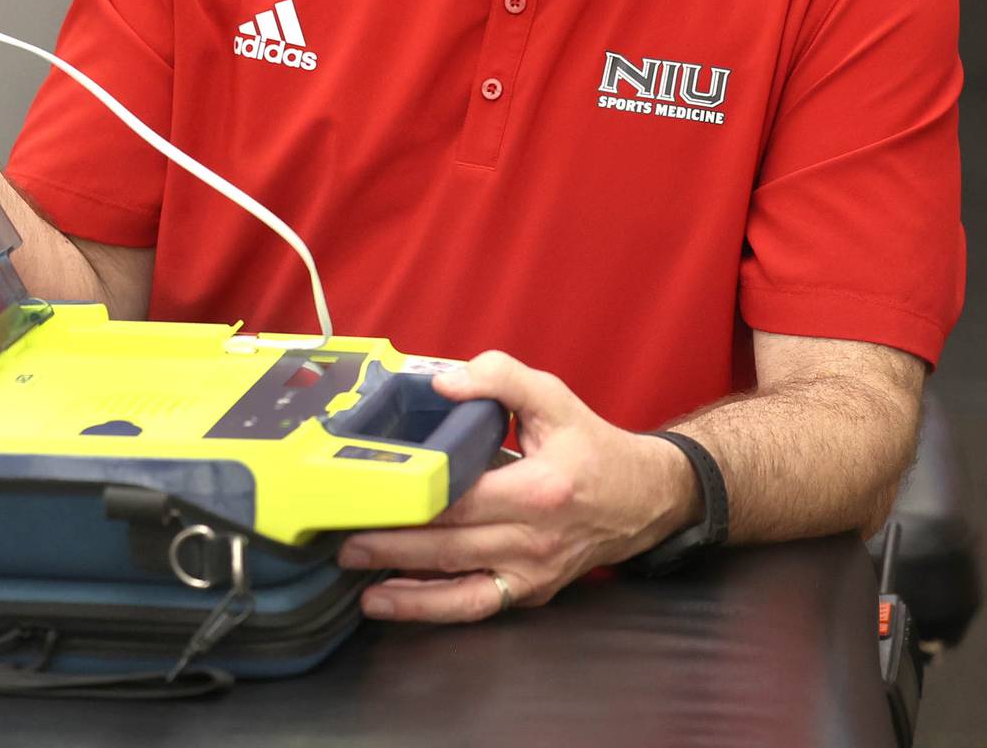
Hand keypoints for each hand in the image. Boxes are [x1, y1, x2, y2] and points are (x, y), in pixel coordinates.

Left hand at [337, 351, 698, 621]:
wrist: (643, 498)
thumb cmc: (590, 444)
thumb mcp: (552, 396)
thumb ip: (499, 378)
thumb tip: (442, 382)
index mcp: (539, 489)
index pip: (464, 498)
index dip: (414, 498)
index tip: (369, 492)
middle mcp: (534, 539)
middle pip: (451, 546)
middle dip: (393, 546)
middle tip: (343, 541)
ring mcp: (532, 572)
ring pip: (459, 587)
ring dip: (405, 589)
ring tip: (358, 583)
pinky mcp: (529, 591)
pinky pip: (476, 605)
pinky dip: (434, 608)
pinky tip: (395, 603)